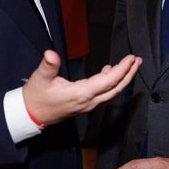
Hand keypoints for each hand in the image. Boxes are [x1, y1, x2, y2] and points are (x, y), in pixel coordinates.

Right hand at [22, 50, 140, 125]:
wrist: (31, 115)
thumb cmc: (36, 97)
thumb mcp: (40, 78)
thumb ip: (48, 65)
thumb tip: (51, 54)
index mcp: (81, 94)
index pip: (108, 81)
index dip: (122, 70)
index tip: (131, 58)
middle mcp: (88, 101)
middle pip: (115, 89)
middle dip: (129, 74)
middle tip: (138, 60)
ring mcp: (88, 105)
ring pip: (111, 93)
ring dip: (123, 79)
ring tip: (130, 65)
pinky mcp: (85, 105)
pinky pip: (104, 95)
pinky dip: (112, 84)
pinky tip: (109, 72)